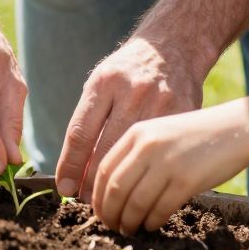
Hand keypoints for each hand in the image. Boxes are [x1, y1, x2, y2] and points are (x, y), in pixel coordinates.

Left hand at [57, 35, 203, 199]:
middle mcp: (131, 92)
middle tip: (86, 203)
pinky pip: (161, 153)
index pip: (80, 133)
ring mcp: (160, 103)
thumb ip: (89, 118)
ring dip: (118, 186)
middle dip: (92, 183)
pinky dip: (148, 175)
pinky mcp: (183, 113)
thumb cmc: (131, 70)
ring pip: (133, 158)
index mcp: (105, 82)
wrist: (176, 45)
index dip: (70, 166)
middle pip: (104, 150)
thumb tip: (73, 169)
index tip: (65, 189)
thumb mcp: (104, 80)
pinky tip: (140, 188)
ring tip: (110, 203)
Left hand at [89, 104, 247, 233]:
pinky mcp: (186, 180)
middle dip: (109, 213)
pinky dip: (152, 222)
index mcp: (137, 133)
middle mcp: (148, 146)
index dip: (98, 195)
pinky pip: (160, 210)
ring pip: (135, 203)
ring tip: (131, 229)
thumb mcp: (160, 133)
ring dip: (129, 222)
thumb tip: (114, 190)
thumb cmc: (196, 135)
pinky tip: (153, 224)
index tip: (100, 211)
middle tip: (112, 226)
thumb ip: (137, 153)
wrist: (237, 128)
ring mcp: (167, 163)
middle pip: (115, 189)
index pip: (104, 169)